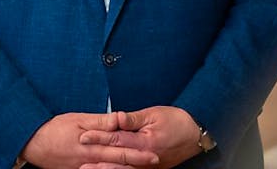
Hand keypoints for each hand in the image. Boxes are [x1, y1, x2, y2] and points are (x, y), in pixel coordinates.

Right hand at [20, 112, 158, 168]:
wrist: (33, 143)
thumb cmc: (54, 129)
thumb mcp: (77, 120)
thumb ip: (100, 121)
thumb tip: (119, 120)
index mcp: (92, 146)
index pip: (120, 150)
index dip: (138, 152)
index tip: (153, 152)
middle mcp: (90, 160)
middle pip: (118, 162)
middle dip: (137, 162)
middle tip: (154, 161)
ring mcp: (84, 168)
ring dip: (125, 168)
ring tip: (140, 167)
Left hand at [78, 106, 199, 168]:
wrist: (196, 135)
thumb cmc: (176, 121)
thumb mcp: (154, 114)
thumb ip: (133, 119)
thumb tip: (116, 117)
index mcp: (146, 142)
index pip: (117, 139)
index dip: (99, 137)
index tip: (83, 136)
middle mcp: (146, 158)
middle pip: (118, 161)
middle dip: (97, 161)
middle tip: (80, 163)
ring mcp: (149, 167)